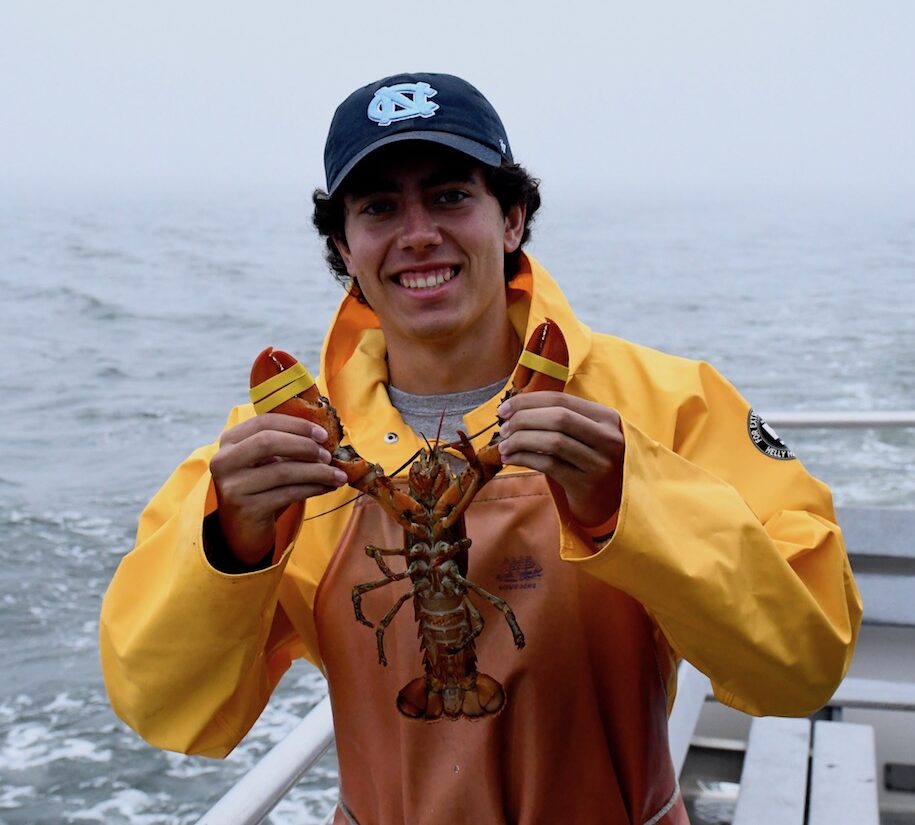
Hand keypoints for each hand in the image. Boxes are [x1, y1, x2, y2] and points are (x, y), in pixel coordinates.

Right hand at [209, 414, 346, 563]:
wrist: (243, 528)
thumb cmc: (260, 486)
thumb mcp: (266, 460)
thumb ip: (285, 443)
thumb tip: (324, 436)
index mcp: (229, 440)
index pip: (264, 422)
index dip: (296, 425)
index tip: (322, 434)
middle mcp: (224, 461)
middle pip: (268, 442)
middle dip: (304, 446)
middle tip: (328, 455)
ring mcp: (234, 486)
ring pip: (282, 471)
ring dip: (317, 471)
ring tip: (337, 475)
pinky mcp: (247, 508)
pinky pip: (288, 493)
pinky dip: (313, 488)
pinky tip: (327, 487)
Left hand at [496, 392, 624, 528]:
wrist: (609, 501)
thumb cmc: (589, 460)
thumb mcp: (586, 433)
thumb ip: (560, 417)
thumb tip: (514, 407)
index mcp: (607, 417)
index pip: (561, 400)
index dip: (528, 401)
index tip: (504, 409)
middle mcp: (608, 438)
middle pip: (558, 418)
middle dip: (523, 420)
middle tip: (504, 429)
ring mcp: (599, 463)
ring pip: (553, 442)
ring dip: (521, 441)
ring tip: (504, 446)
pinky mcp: (586, 485)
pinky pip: (549, 465)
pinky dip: (524, 459)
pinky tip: (511, 459)